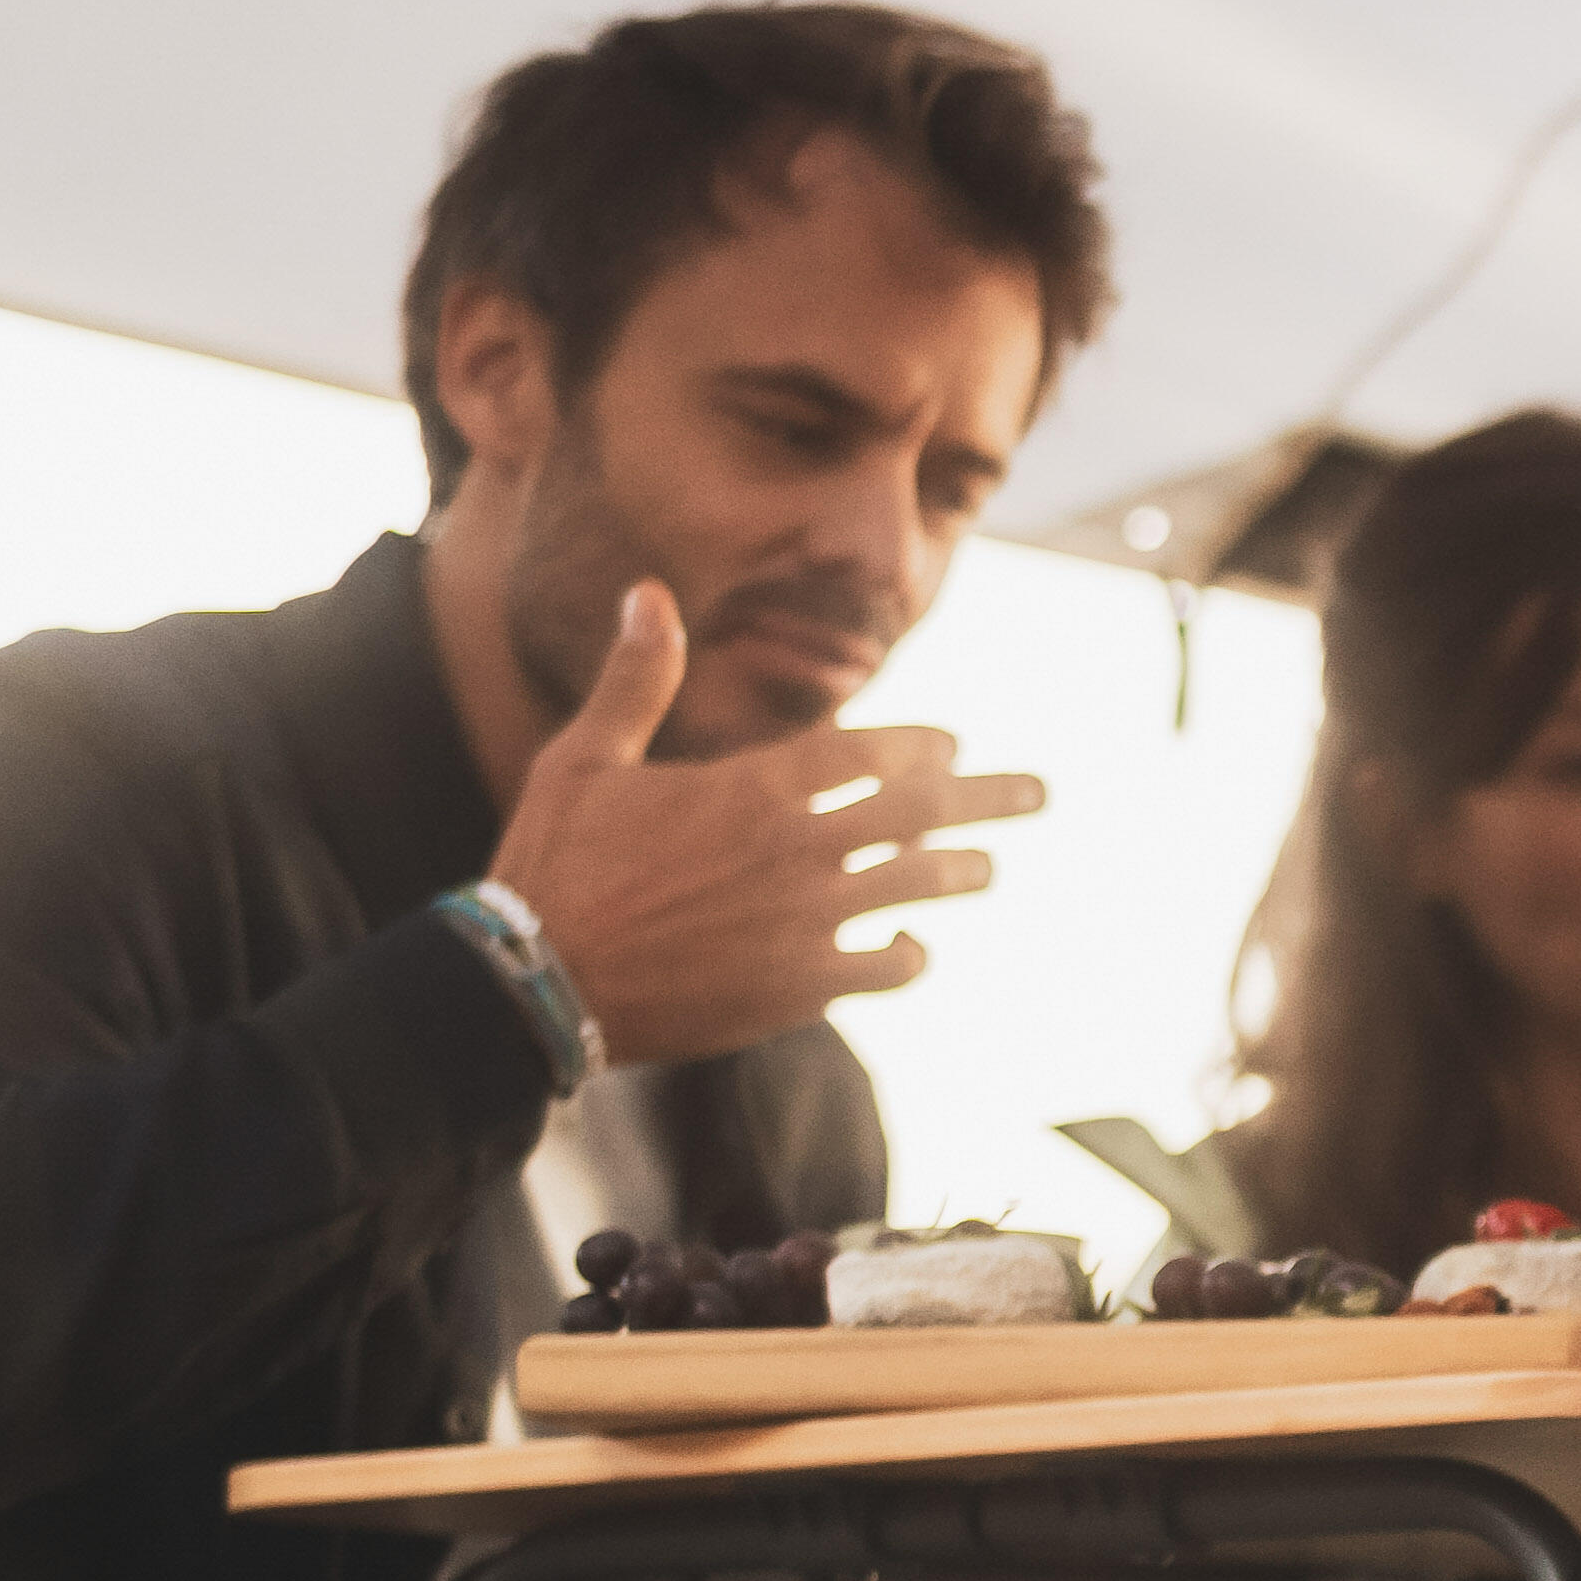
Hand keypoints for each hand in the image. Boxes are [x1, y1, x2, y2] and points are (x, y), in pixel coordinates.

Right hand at [483, 584, 1046, 1064]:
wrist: (540, 981)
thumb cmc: (555, 863)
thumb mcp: (586, 757)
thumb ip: (637, 678)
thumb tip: (650, 591)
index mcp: (753, 789)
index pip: (870, 754)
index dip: (920, 747)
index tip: (953, 744)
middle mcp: (798, 852)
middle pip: (920, 815)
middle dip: (986, 798)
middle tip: (1040, 792)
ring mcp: (807, 923)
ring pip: (914, 888)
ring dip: (959, 874)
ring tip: (989, 868)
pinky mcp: (800, 989)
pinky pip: (884, 967)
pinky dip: (909, 954)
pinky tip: (917, 947)